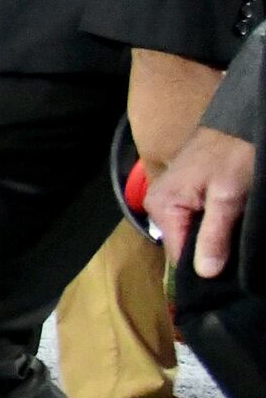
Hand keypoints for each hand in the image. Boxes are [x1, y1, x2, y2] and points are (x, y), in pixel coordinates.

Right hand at [151, 128, 256, 277]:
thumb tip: (204, 274)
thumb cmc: (233, 155)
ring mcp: (169, 198)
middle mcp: (157, 204)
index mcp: (161, 206)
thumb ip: (214, 236)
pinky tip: (227, 223)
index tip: (228, 272)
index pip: (177, 255)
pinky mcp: (182, 194)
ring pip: (189, 234)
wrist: (240, 123)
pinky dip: (212, 226)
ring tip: (233, 233)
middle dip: (208, 251)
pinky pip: (193, 221)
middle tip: (235, 248)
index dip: (202, 267)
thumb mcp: (228, 198)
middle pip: (182, 245)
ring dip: (211, 238)